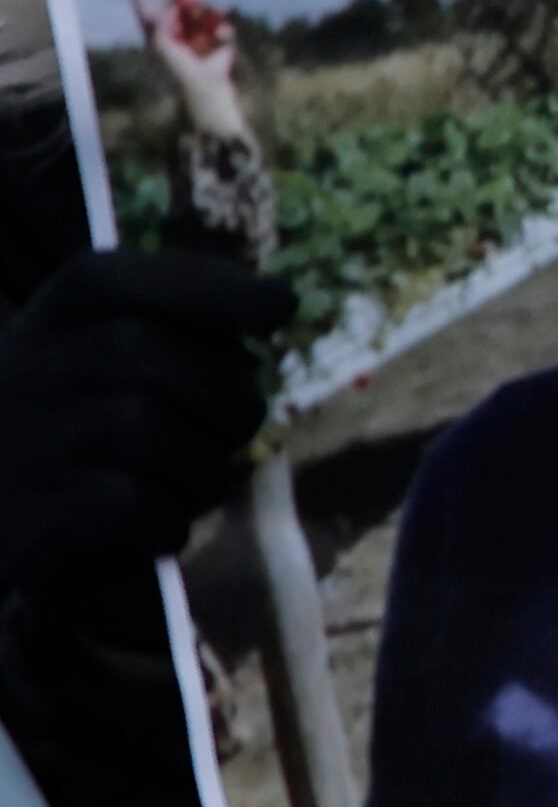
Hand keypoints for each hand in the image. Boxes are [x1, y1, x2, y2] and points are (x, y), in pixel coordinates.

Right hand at [0, 248, 290, 600]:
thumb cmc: (77, 426)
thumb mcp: (100, 357)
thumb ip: (173, 324)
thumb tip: (276, 302)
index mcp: (47, 323)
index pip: (114, 279)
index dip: (206, 286)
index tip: (283, 306)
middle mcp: (22, 370)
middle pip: (143, 351)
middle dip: (224, 392)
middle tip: (240, 424)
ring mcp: (22, 440)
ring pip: (143, 429)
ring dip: (204, 466)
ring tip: (198, 481)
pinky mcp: (31, 512)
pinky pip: (130, 502)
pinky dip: (169, 519)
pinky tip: (164, 527)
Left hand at [130, 0, 246, 147]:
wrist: (207, 86)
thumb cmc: (178, 71)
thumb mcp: (161, 49)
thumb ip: (156, 28)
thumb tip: (161, 12)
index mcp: (159, 33)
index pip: (147, 10)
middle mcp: (178, 29)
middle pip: (180, 2)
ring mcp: (199, 32)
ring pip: (204, 9)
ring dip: (208, 14)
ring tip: (213, 24)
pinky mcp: (219, 37)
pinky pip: (222, 22)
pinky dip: (223, 28)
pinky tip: (223, 37)